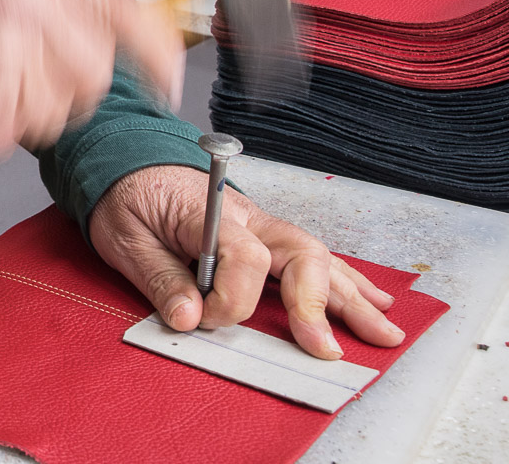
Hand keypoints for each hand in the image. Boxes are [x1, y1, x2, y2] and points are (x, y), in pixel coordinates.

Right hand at [0, 0, 183, 155]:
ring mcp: (10, 64)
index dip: (155, 47)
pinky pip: (16, 133)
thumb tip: (102, 24)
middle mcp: (31, 10)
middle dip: (65, 83)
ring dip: (26, 107)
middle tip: (16, 72)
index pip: (124, 8)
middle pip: (93, 73)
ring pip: (58, 111)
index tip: (168, 76)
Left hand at [88, 164, 406, 358]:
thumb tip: (188, 319)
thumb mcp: (125, 237)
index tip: (205, 319)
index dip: (230, 299)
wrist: (128, 160)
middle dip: (317, 303)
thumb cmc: (127, 196)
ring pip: (317, 257)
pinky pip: (313, 256)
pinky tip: (372, 300)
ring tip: (383, 332)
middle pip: (300, 253)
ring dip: (352, 297)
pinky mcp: (266, 235)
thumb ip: (159, 279)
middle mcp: (246, 217)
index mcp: (208, 212)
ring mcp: (262, 225)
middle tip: (323, 349)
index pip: (243, 258)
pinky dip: (345, 279)